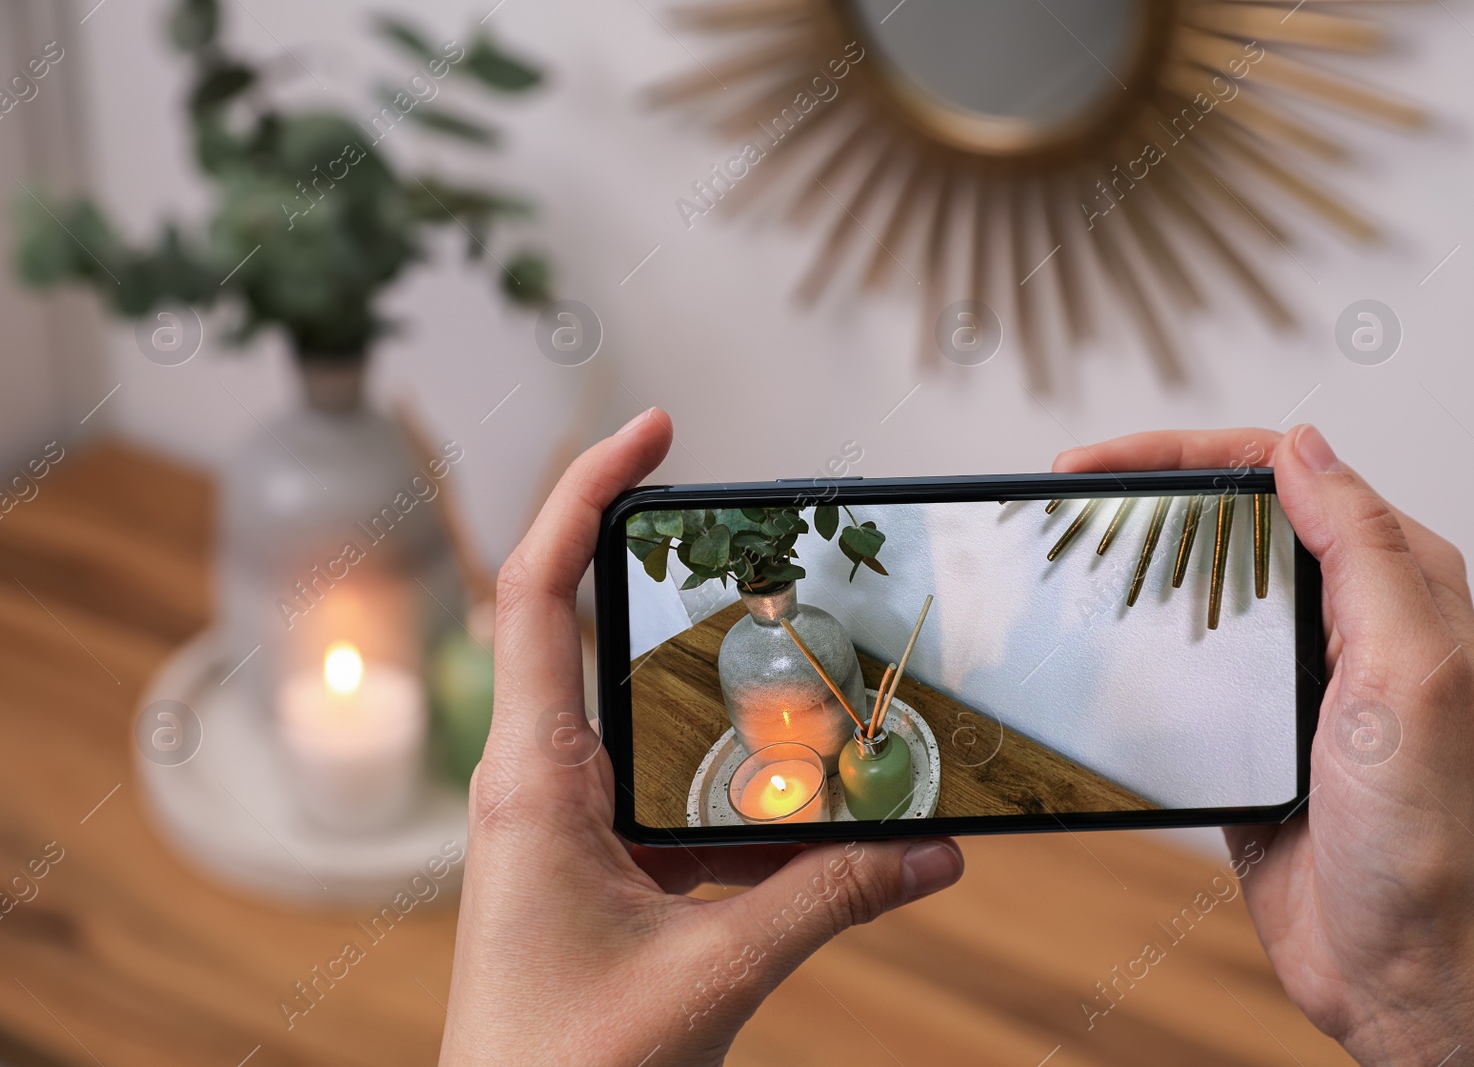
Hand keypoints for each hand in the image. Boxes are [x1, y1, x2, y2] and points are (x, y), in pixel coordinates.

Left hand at [439, 408, 963, 1065]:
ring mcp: (563, 820)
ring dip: (723, 690)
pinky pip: (672, 791)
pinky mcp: (594, 862)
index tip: (654, 430)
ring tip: (815, 668)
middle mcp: (538, 780)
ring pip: (645, 711)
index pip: (537, 591)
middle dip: (670, 569)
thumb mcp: (711, 974)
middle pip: (592, 624)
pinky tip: (814, 805)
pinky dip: (742, 783)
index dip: (584, 492)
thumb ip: (828, 902)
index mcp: (534, 779)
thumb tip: (939, 851)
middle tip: (762, 535)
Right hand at [1054, 425, 1473, 1063]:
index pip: (1287, 473)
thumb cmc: (1432, 838)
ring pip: (1207, 584)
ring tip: (1069, 548)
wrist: (1409, 968)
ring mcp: (1296, 675)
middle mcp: (1350, 618)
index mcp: (1400, 585)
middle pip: (1236, 517)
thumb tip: (1305, 449)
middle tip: (1067, 493)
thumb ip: (1365, 552)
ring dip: (1139, 558)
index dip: (1185, 454)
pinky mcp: (1253, 729)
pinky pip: (1189, 660)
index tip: (1099, 464)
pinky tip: (1097, 634)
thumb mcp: (1408, 674)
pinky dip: (1138, 635)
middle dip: (1149, 490)